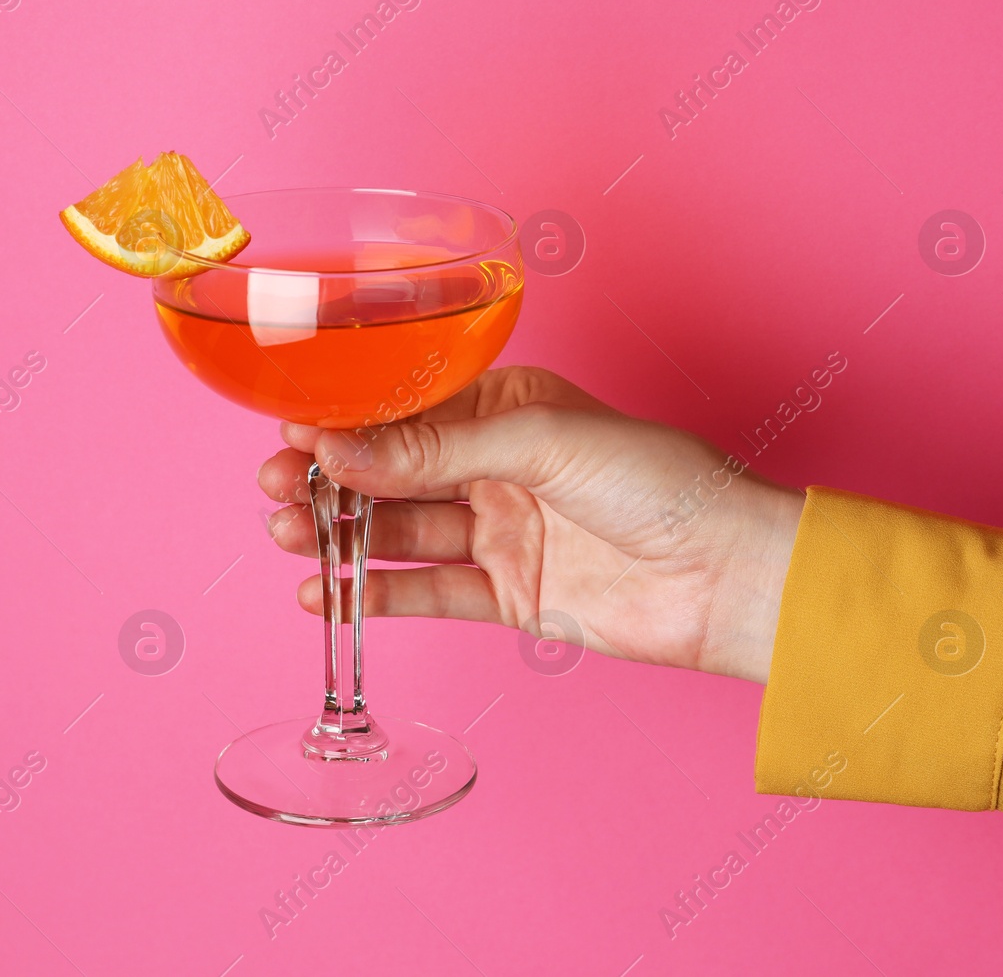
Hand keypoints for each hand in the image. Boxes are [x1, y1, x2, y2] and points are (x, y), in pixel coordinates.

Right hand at [257, 366, 804, 682]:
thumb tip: (342, 449)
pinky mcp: (509, 595)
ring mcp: (502, 532)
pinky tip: (323, 591)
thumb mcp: (542, 441)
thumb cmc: (663, 482)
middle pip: (392, 472)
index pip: (406, 409)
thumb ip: (439, 447)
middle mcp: (499, 466)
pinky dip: (374, 593)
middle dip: (327, 478)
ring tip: (284, 535)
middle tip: (272, 486)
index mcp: (509, 406)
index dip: (345, 421)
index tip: (288, 430)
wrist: (730, 575)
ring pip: (399, 530)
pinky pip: (426, 591)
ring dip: (338, 532)